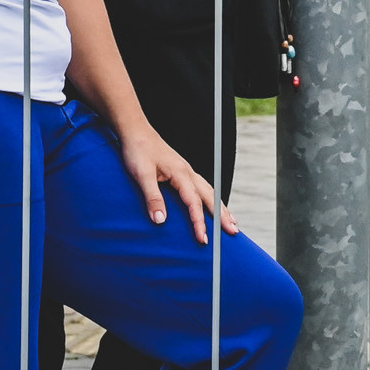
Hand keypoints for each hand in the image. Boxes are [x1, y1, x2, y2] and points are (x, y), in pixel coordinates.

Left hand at [116, 124, 235, 243]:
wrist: (135, 131)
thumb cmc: (138, 150)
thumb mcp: (142, 175)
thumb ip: (153, 197)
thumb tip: (160, 220)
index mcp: (181, 173)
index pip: (194, 202)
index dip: (199, 221)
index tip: (203, 238)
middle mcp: (188, 172)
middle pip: (211, 196)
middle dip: (222, 215)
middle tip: (233, 231)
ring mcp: (186, 171)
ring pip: (209, 191)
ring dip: (220, 207)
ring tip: (231, 221)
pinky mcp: (181, 172)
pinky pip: (202, 187)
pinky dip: (211, 198)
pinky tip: (212, 204)